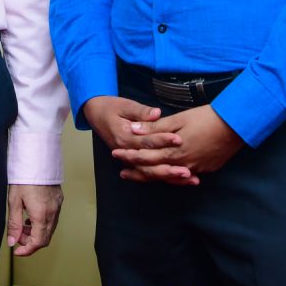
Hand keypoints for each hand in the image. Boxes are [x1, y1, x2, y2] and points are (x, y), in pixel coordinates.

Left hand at [6, 184, 62, 256]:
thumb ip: (14, 224)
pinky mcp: (59, 200)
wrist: (37, 159)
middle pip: (45, 238)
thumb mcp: (14, 201)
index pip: (38, 242)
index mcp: (41, 214)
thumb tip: (12, 242)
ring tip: (23, 225)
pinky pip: (53, 219)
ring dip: (37, 233)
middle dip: (31, 242)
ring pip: (50, 229)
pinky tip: (32, 216)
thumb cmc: (24, 177)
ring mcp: (58, 206)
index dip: (27, 250)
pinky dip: (42, 224)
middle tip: (18, 236)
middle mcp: (53, 212)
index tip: (17, 251)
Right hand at [83, 95, 198, 184]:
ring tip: (190, 179)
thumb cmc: (111, 107)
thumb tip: (157, 113)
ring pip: (151, 173)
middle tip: (188, 171)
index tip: (179, 139)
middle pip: (149, 164)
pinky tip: (180, 180)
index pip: (146, 142)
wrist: (95, 113)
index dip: (163, 140)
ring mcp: (129, 160)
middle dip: (170, 168)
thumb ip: (141, 111)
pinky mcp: (134, 162)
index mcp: (124, 138)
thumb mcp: (124, 105)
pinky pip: (149, 173)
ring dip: (170, 177)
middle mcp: (126, 152)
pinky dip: (165, 177)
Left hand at [112, 104, 242, 182]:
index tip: (116, 154)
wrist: (235, 126)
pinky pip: (184, 177)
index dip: (130, 155)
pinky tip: (168, 177)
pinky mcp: (206, 169)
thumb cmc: (206, 118)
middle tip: (121, 172)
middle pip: (154, 170)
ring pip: (168, 177)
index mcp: (173, 151)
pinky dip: (173, 178)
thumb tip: (134, 130)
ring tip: (139, 177)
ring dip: (153, 176)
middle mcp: (182, 164)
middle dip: (137, 170)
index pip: (146, 156)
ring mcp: (195, 169)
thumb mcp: (178, 119)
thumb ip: (156, 128)